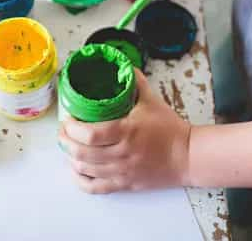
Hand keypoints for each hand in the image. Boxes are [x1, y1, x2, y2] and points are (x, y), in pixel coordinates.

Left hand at [58, 69, 190, 193]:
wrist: (188, 156)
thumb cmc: (170, 129)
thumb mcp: (152, 100)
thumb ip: (135, 82)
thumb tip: (122, 65)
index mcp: (127, 132)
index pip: (90, 134)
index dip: (72, 127)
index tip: (68, 118)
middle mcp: (122, 154)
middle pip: (81, 153)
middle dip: (65, 140)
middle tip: (63, 130)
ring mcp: (122, 172)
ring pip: (84, 169)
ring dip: (70, 156)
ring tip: (68, 145)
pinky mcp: (124, 184)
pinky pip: (95, 188)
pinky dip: (80, 179)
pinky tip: (76, 169)